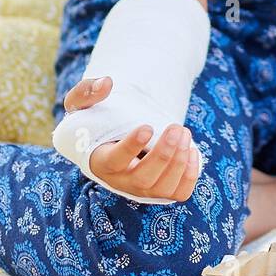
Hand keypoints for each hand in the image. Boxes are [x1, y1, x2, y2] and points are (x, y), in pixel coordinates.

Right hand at [61, 76, 200, 200]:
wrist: (116, 138)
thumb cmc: (96, 121)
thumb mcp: (83, 104)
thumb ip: (87, 91)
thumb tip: (107, 82)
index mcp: (100, 161)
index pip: (114, 161)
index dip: (131, 147)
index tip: (147, 126)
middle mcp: (121, 181)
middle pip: (143, 179)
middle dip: (163, 154)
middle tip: (176, 128)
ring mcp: (143, 189)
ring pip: (163, 188)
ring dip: (179, 162)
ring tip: (184, 133)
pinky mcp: (162, 191)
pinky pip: (179, 193)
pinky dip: (190, 175)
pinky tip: (192, 150)